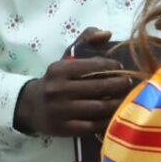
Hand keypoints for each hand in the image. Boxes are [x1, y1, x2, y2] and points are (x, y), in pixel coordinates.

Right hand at [14, 28, 136, 137]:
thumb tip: (107, 33)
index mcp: (59, 70)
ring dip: (118, 103)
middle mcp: (58, 90)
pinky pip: (93, 125)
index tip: (122, 69)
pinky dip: (108, 121)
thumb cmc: (55, 81)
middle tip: (130, 84)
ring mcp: (60, 111)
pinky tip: (116, 116)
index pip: (93, 66)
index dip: (112, 67)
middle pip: (99, 87)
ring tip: (127, 99)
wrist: (30, 106)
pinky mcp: (63, 128)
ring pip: (99, 107)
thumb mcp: (65, 59)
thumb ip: (85, 40)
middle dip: (120, 85)